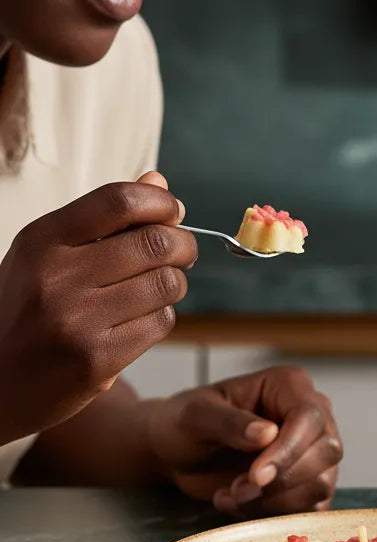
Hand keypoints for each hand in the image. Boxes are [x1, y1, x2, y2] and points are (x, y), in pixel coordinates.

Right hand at [0, 175, 195, 443]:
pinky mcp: (97, 359)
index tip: (173, 213)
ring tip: (157, 289)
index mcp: (42, 241)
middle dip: (183, 245)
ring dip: (174, 284)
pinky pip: (161, 323)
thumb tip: (157, 181)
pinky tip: (138, 321)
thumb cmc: (28, 309)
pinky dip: (161, 318)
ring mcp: (75, 321)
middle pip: (156, 243)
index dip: (161, 203)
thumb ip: (103, 219)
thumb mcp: (47, 254)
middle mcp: (55, 277)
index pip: (120, 201)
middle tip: (181, 253)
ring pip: (166, 284)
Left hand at [143, 366, 341, 516]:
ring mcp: (314, 450)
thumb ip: (230, 422)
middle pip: (326, 450)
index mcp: (289, 386)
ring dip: (275, 501)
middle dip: (282, 479)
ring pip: (322, 483)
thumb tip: (268, 434)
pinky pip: (311, 507)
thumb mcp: (196, 416)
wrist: (179, 452)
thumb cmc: (186, 424)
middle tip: (236, 489)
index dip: (288, 450)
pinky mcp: (308, 482)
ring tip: (231, 495)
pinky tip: (240, 506)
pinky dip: (274, 515)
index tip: (255, 476)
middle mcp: (312, 416)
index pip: (309, 417)